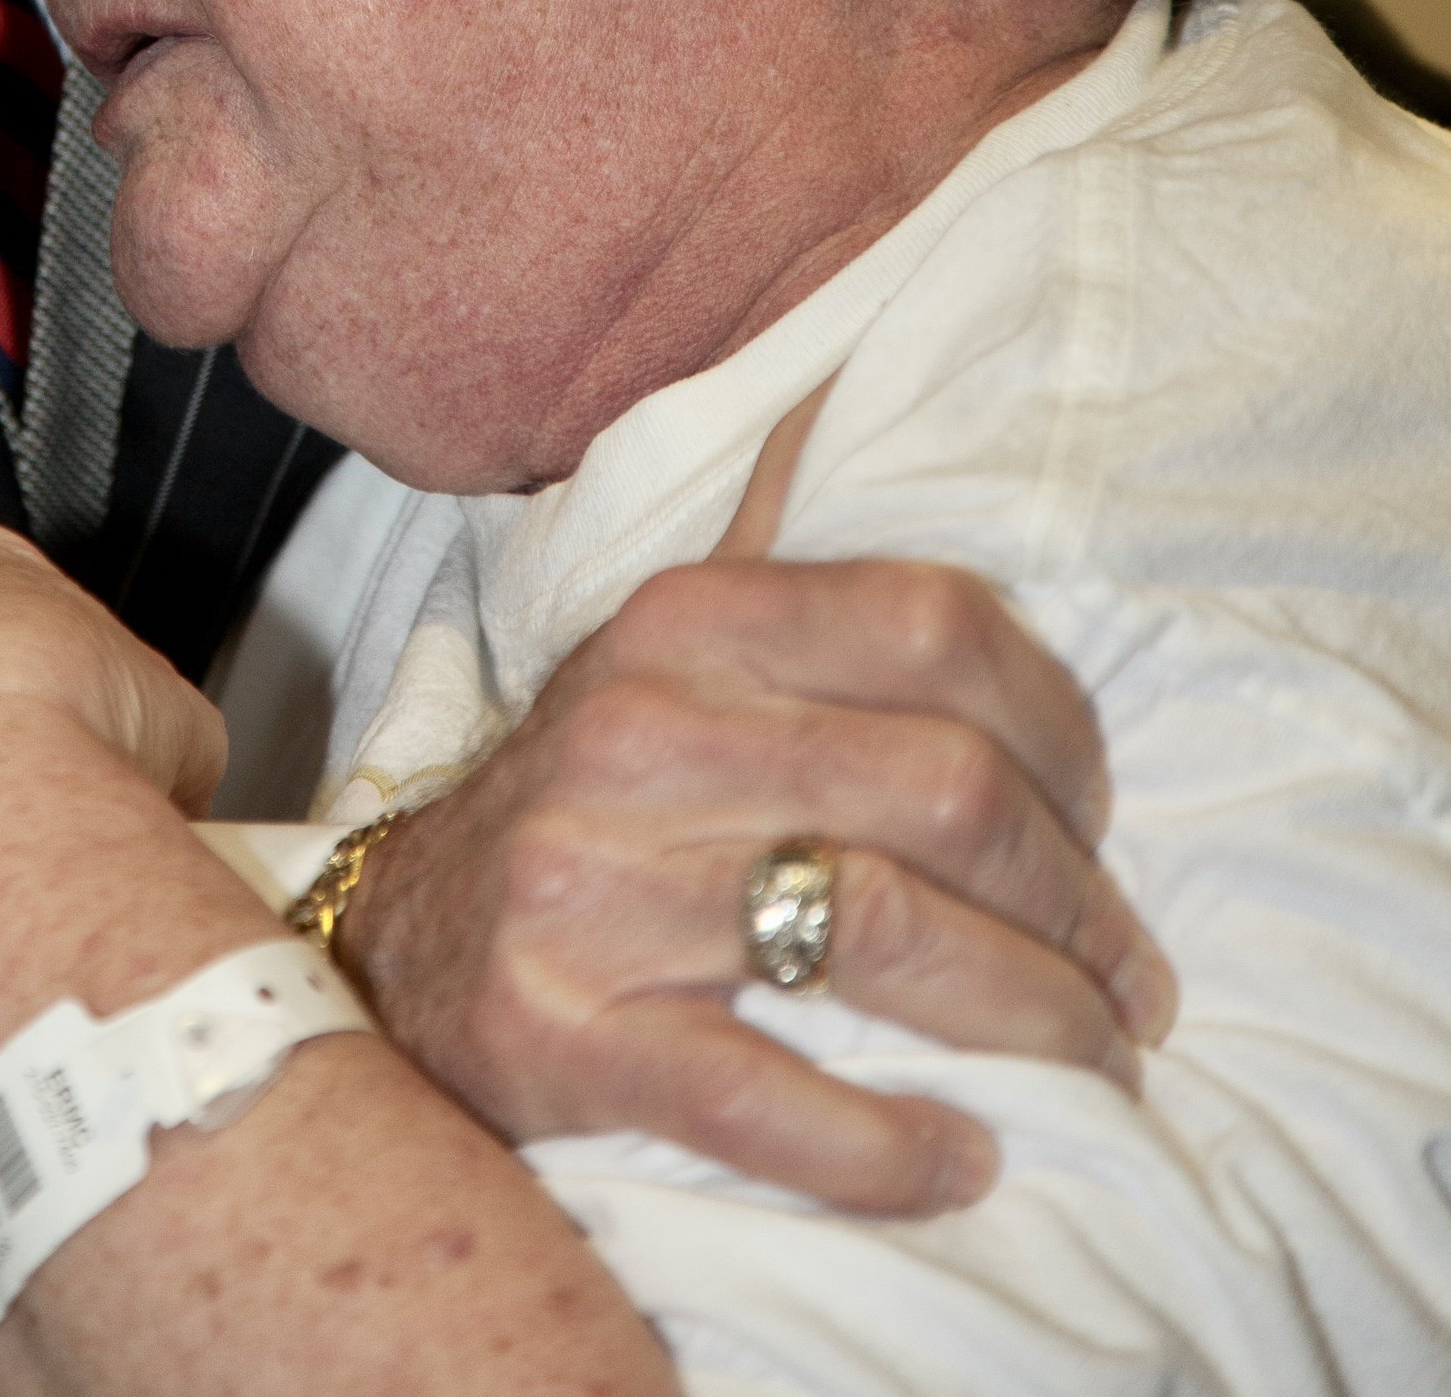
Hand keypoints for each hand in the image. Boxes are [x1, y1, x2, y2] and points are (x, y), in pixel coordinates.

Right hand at [343, 533, 1176, 1216]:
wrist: (396, 951)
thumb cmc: (591, 803)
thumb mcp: (663, 649)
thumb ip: (770, 537)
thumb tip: (847, 365)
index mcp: (686, 621)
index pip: (937, 628)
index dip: (1064, 730)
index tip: (1104, 825)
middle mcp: (643, 733)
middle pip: (944, 790)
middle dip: (1078, 904)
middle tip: (1129, 985)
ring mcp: (599, 886)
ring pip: (884, 931)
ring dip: (1032, 1017)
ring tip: (1092, 1064)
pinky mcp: (574, 1037)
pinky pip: (774, 1096)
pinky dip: (894, 1146)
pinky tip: (964, 1160)